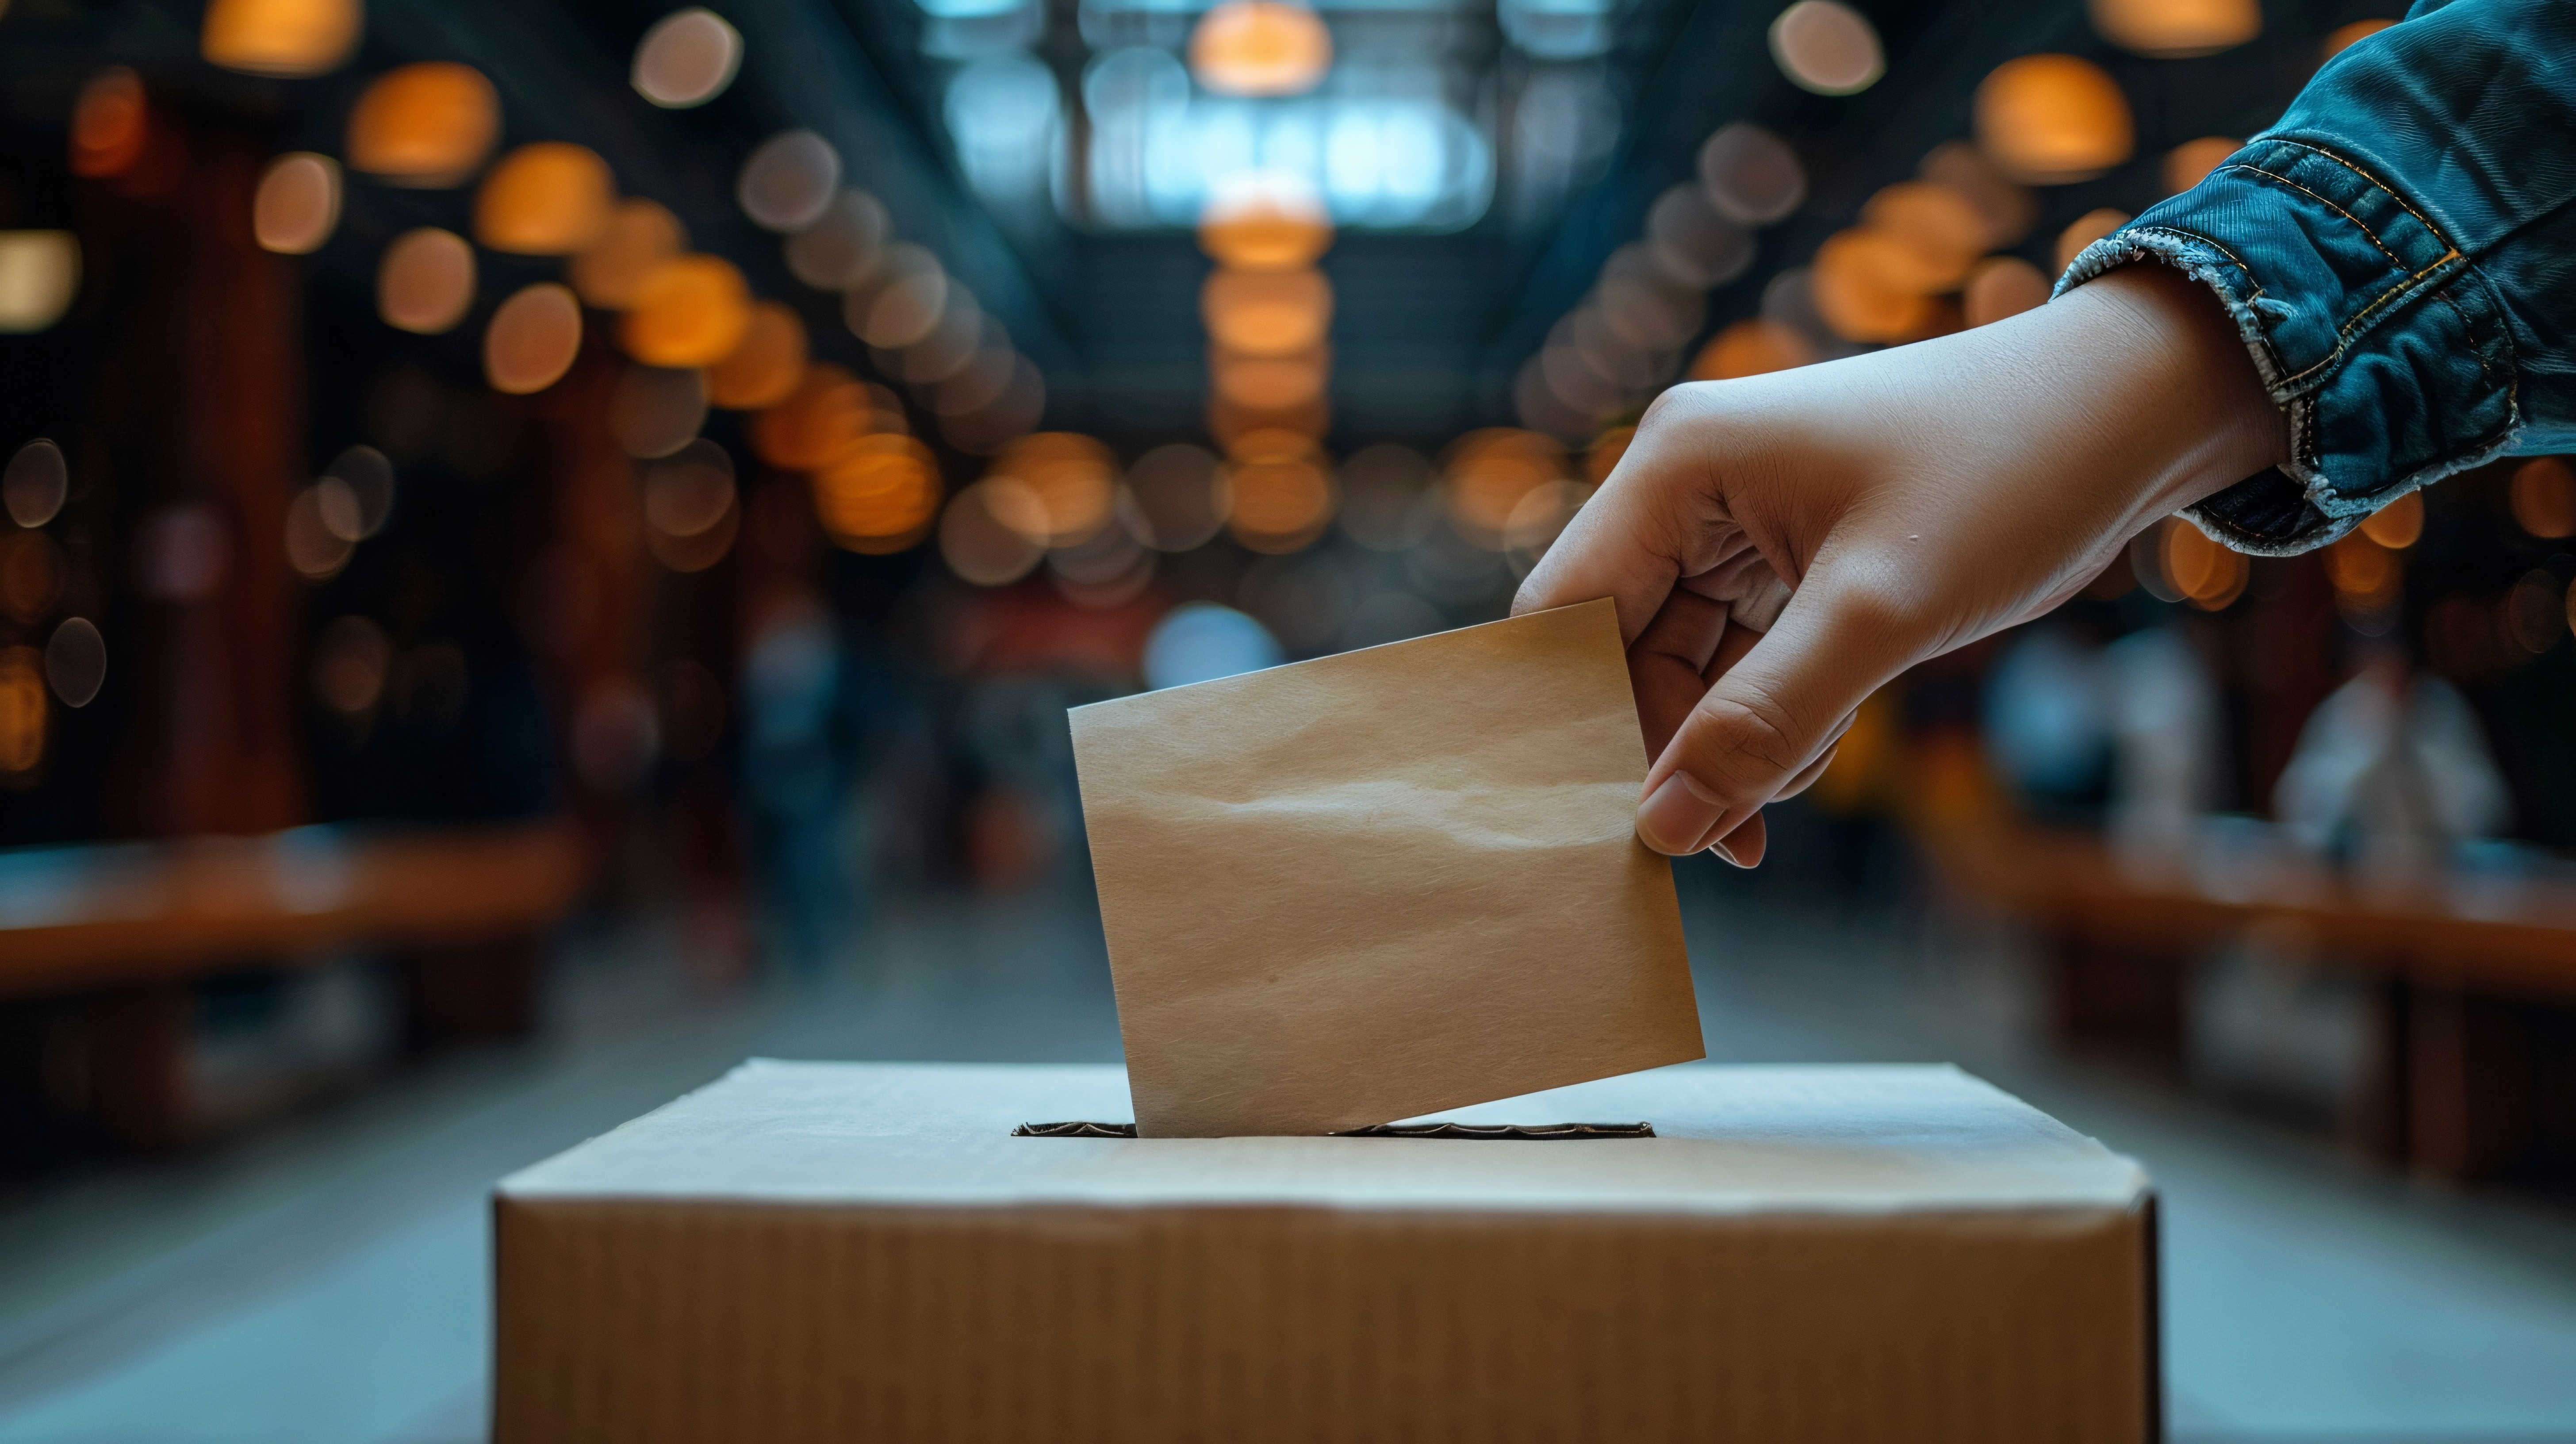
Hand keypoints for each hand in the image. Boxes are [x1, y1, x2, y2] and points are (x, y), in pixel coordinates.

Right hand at [1513, 264, 2286, 863]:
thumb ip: (1766, 722)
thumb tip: (1663, 829)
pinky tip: (1824, 744)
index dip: (1575, 722)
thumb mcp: (1883, 611)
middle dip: (1670, 748)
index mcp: (1678, 464)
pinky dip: (1775, 718)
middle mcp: (1687, 486)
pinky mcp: (1786, 558)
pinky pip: (1741, 664)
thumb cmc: (2011, 473)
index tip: (1616, 820)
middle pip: (1618, 652)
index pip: (1566, 613)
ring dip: (1733, 743)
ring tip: (1800, 781)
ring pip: (1683, 671)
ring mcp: (1736, 524)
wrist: (2129, 411)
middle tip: (1724, 840)